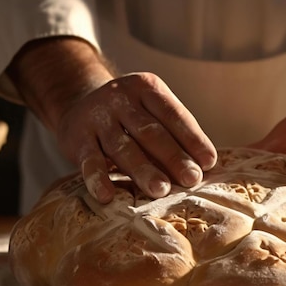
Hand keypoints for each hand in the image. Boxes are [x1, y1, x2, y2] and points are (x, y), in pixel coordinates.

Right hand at [7, 38, 216, 203]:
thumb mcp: (150, 110)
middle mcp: (121, 98)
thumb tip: (203, 166)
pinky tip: (108, 196)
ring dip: (143, 170)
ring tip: (161, 190)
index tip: (209, 162)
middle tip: (191, 179)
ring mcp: (97, 117)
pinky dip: (98, 179)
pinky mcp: (77, 137)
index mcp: (146, 88)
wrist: (78, 102)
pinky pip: (89, 161)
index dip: (192, 138)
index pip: (174, 114)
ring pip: (123, 147)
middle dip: (173, 157)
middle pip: (151, 131)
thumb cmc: (129, 115)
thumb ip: (173, 132)